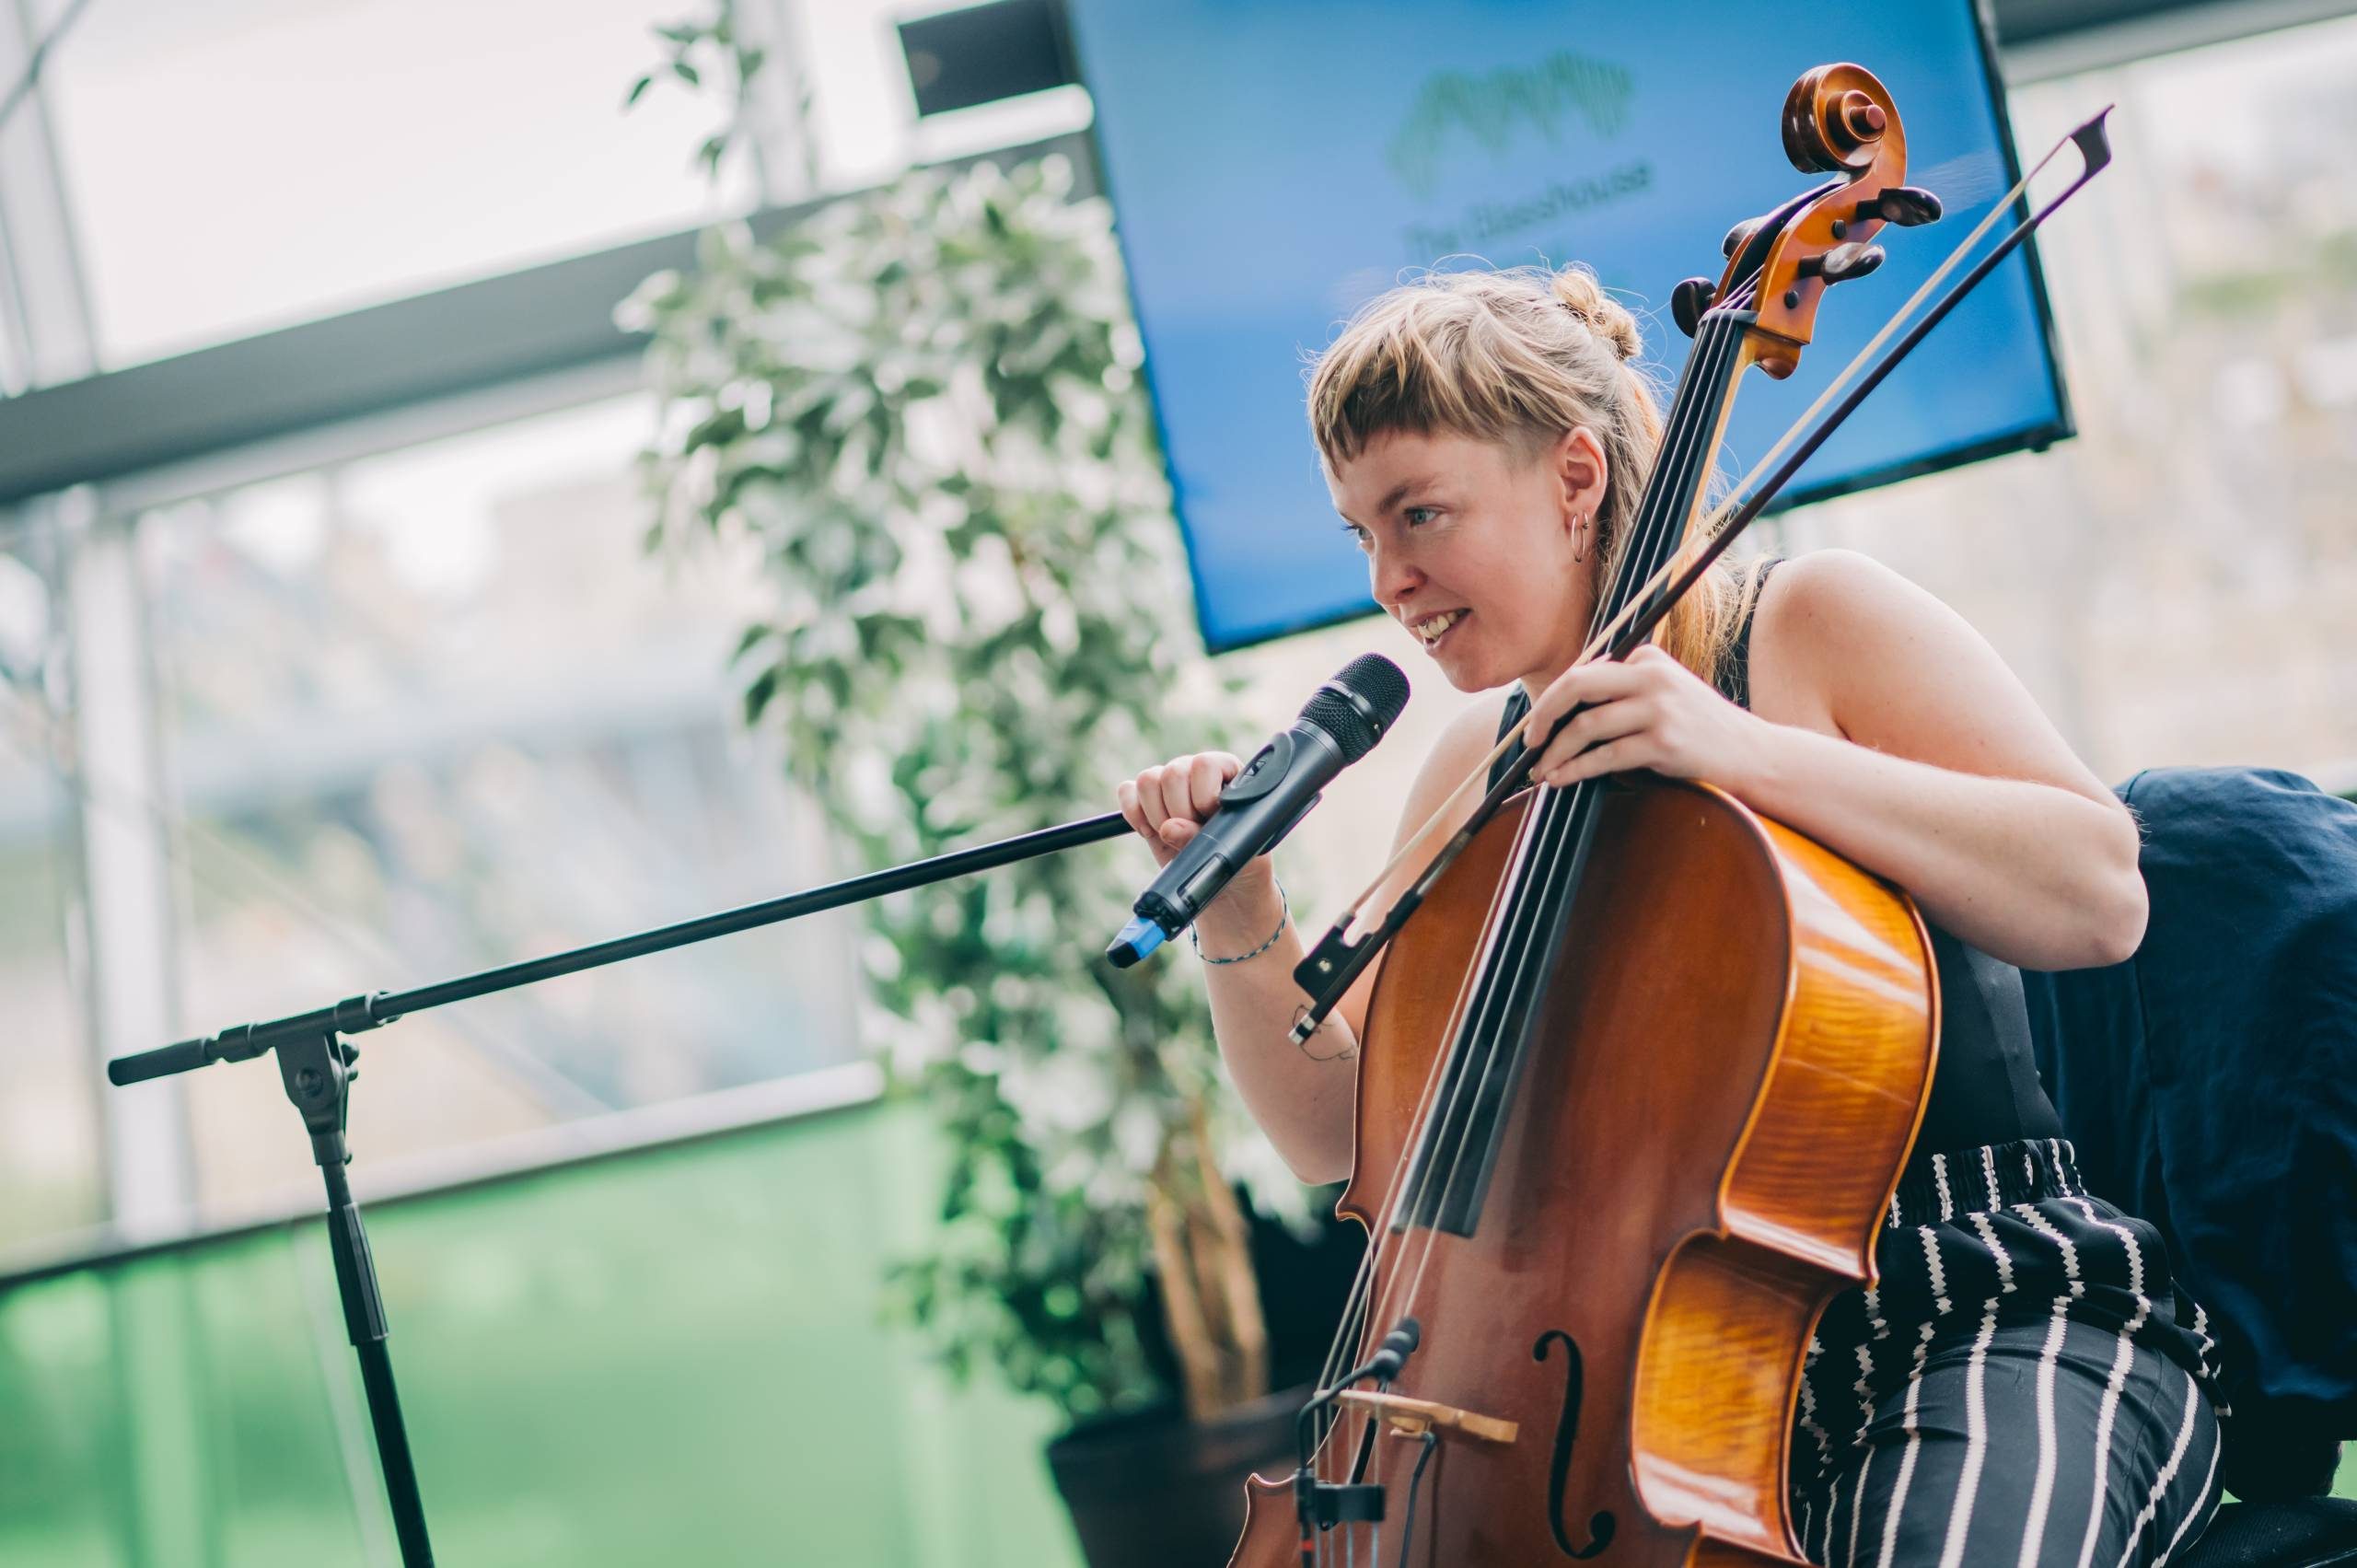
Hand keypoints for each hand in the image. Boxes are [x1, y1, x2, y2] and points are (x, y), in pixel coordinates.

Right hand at [1116, 752, 1275, 881]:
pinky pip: (1127, 791)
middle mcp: (1195, 772)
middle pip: (1172, 772)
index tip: (1209, 817)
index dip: (1203, 793)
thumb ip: (1205, 838)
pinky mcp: (1146, 800)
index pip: (1204, 764)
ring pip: (1147, 780)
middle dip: (1178, 811)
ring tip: (1172, 836)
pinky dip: (1133, 813)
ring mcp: (1169, 784)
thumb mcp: (1230, 852)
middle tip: (1191, 833)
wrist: (1224, 884)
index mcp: (1227, 773)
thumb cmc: (1241, 863)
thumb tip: (1169, 828)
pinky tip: (1150, 832)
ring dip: (1156, 814)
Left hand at [1522, 644, 1768, 790]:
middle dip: (1542, 716)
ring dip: (1555, 752)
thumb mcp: (1664, 692)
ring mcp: (1659, 708)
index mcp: (1647, 657)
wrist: (1750, 753)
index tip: (1534, 725)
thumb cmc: (1697, 727)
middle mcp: (1651, 676)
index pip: (1583, 673)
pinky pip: (1605, 757)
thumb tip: (1558, 710)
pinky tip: (1561, 780)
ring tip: (1540, 772)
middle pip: (1577, 687)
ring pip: (1586, 726)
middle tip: (1528, 743)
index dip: (1551, 700)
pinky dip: (1575, 770)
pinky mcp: (1664, 742)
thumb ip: (1622, 690)